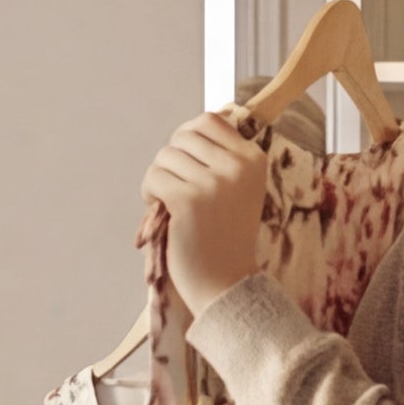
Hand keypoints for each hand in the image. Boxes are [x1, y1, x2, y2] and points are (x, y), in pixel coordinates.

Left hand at [138, 116, 268, 313]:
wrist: (226, 283)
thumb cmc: (225, 236)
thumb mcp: (237, 189)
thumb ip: (220, 158)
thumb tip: (188, 129)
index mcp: (253, 159)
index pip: (209, 121)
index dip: (187, 138)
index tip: (185, 164)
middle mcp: (238, 166)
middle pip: (183, 136)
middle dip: (171, 161)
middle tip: (173, 188)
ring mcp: (214, 183)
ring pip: (165, 156)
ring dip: (159, 179)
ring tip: (168, 204)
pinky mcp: (189, 200)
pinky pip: (154, 177)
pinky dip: (150, 193)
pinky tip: (161, 212)